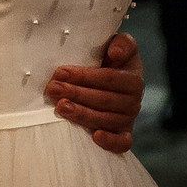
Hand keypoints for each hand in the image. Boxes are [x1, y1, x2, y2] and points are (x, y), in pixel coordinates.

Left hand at [48, 32, 143, 153]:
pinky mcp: (124, 135)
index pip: (107, 78)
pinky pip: (122, 143)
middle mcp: (133, 101)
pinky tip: (94, 137)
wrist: (116, 80)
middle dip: (76, 93)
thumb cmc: (111, 61)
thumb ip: (123, 43)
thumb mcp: (119, 46)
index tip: (60, 73)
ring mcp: (128, 119)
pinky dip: (110, 141)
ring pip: (106, 120)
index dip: (84, 76)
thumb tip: (115, 53)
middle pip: (103, 99)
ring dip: (82, 114)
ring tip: (60, 107)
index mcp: (133, 78)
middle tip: (52, 89)